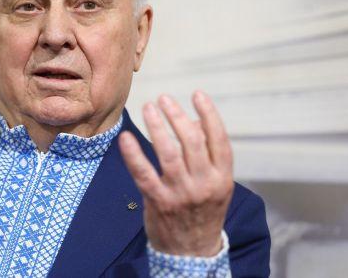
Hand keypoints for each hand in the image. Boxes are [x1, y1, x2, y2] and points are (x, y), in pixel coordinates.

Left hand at [118, 90, 233, 256]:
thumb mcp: (216, 185)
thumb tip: (195, 121)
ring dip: (157, 126)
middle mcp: (204, 184)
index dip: (209, 114)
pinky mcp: (158, 202)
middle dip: (176, 116)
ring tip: (149, 108)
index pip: (218, 139)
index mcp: (222, 177)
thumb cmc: (203, 211)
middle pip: (192, 141)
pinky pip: (143, 173)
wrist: (192, 253)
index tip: (197, 94)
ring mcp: (181, 194)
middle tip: (164, 99)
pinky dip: (133, 154)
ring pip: (168, 153)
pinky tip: (125, 137)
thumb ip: (209, 155)